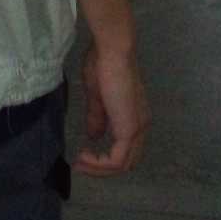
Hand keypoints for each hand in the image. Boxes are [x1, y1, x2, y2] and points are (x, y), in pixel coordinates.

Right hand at [76, 41, 148, 175]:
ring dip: (99, 169)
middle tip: (80, 165)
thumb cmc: (103, 64)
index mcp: (134, 116)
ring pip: (123, 164)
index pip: (126, 149)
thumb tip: (94, 137)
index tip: (82, 155)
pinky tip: (84, 156)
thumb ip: (97, 117)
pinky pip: (117, 160)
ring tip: (80, 163)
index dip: (105, 157)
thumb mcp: (97, 95)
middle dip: (102, 168)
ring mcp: (137, 129)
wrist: (112, 50)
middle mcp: (140, 126)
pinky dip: (100, 163)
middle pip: (126, 161)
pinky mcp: (129, 131)